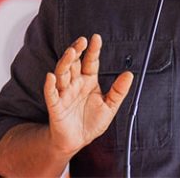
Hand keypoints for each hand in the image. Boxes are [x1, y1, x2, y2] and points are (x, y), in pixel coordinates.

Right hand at [43, 33, 133, 155]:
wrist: (77, 141)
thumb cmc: (91, 122)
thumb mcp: (110, 106)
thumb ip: (119, 91)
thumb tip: (129, 74)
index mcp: (88, 81)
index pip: (90, 61)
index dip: (93, 50)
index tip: (96, 38)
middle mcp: (75, 84)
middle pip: (74, 63)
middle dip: (76, 51)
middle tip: (82, 41)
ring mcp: (64, 93)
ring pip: (62, 74)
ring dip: (65, 62)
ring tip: (71, 52)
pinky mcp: (56, 106)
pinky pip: (51, 94)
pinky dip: (50, 85)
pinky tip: (51, 76)